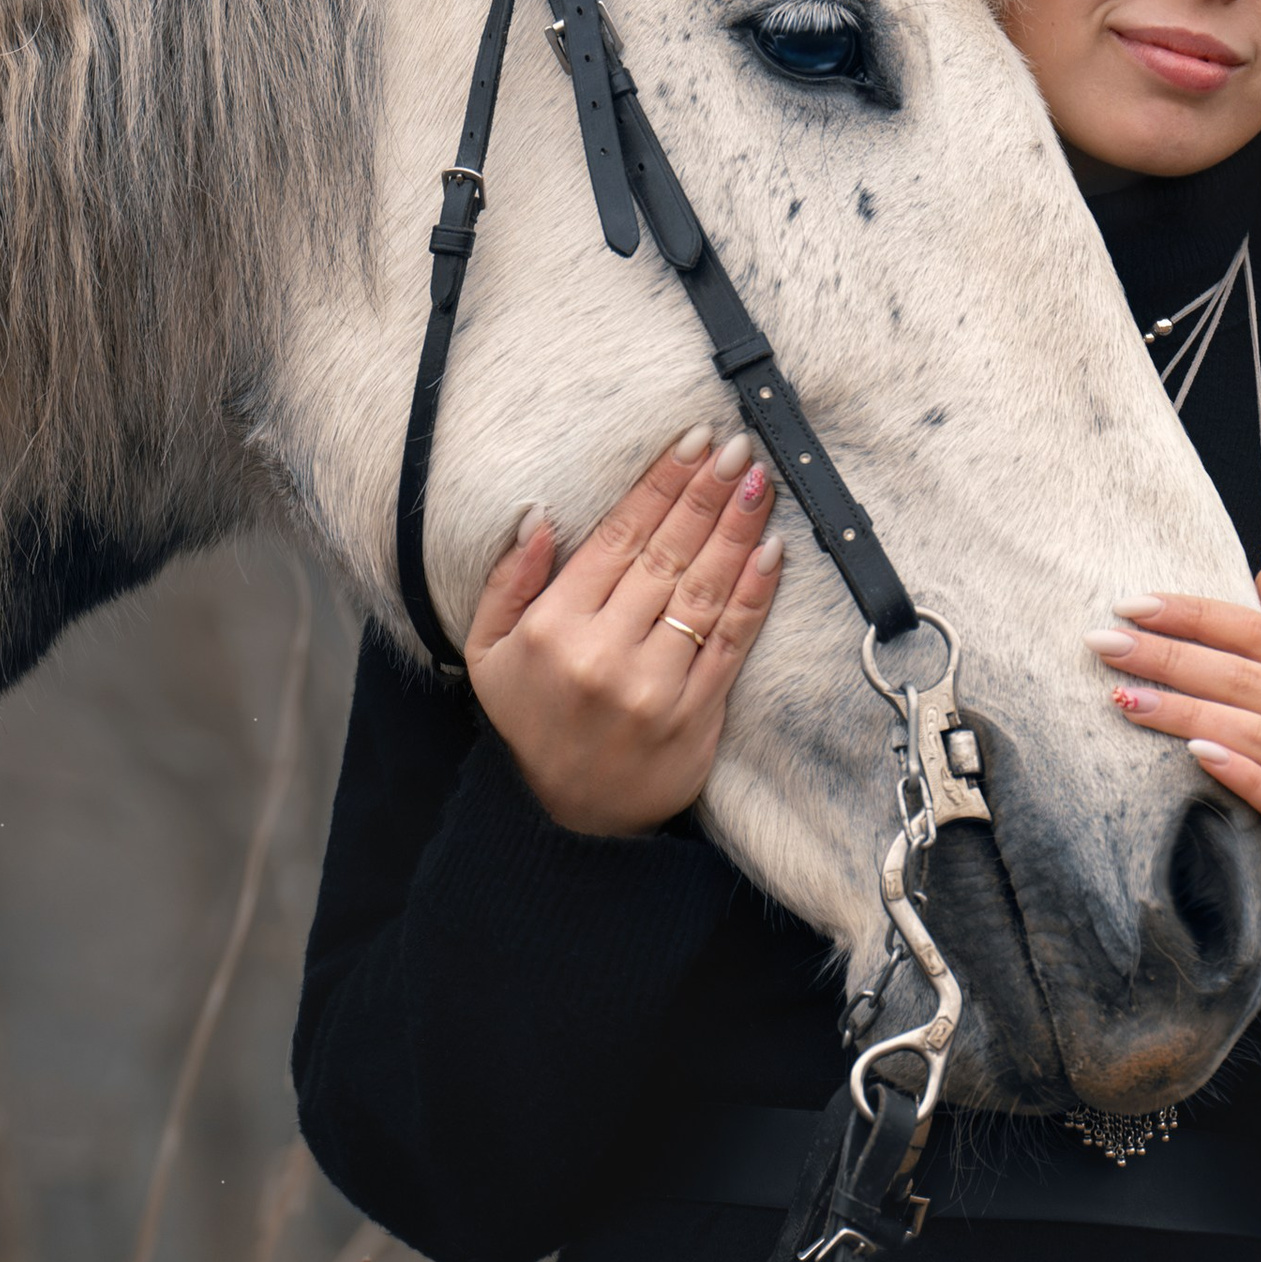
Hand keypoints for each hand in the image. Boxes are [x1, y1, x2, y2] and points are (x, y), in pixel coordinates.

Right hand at [463, 428, 784, 837]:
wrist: (568, 820)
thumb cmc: (529, 722)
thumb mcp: (487, 653)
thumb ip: (509, 582)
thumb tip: (539, 516)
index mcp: (555, 628)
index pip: (617, 539)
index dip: (659, 485)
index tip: (691, 441)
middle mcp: (605, 653)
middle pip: (666, 555)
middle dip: (706, 493)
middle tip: (736, 446)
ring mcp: (654, 686)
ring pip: (704, 591)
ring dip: (737, 530)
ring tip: (758, 481)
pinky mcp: (695, 715)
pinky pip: (731, 642)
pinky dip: (755, 594)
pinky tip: (772, 551)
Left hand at [1088, 556, 1260, 956]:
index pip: (1258, 632)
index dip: (1195, 614)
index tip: (1130, 605)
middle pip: (1248, 677)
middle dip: (1172, 658)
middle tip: (1105, 646)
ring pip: (1260, 733)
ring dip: (1190, 713)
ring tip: (1127, 700)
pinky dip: (1244, 774)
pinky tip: (1198, 757)